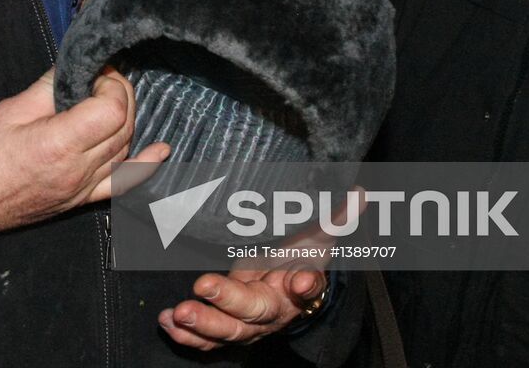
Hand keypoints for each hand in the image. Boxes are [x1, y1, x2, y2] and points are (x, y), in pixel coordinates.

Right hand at [0, 68, 168, 241]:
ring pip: (125, 148)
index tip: (96, 73)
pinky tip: (160, 151)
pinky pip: (123, 185)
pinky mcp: (82, 200)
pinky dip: (145, 166)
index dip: (111, 84)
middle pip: (123, 126)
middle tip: (102, 79)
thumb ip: (50, 86)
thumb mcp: (12, 109)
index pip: (111, 110)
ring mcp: (82, 188)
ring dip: (126, 119)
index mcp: (58, 144)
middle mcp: (76, 170)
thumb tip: (76, 62)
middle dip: (121, 95)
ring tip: (109, 99)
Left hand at [158, 186, 363, 349]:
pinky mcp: (226, 324)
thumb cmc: (302, 254)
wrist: (286, 283)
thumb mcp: (319, 233)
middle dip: (229, 302)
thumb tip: (361, 191)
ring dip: (203, 323)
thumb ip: (336, 215)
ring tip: (180, 311)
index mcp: (301, 288)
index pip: (309, 286)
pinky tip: (167, 320)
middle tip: (204, 285)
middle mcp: (274, 310)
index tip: (302, 279)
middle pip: (255, 312)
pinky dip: (186, 333)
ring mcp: (247, 321)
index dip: (307, 284)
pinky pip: (206, 337)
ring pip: (226, 330)